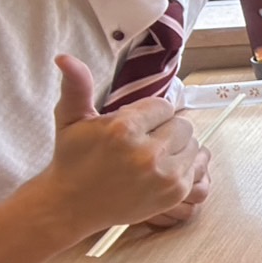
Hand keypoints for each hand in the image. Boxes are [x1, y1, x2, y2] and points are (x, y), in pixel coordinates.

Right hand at [33, 56, 201, 237]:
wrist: (72, 204)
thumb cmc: (73, 159)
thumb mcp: (70, 119)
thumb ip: (76, 86)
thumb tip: (65, 58)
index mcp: (123, 129)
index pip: (163, 106)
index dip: (150, 113)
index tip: (134, 125)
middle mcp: (147, 152)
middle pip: (182, 124)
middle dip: (165, 128)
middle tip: (144, 140)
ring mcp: (164, 175)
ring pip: (193, 144)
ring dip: (176, 146)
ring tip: (151, 154)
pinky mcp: (175, 192)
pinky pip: (196, 166)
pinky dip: (183, 165)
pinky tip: (160, 168)